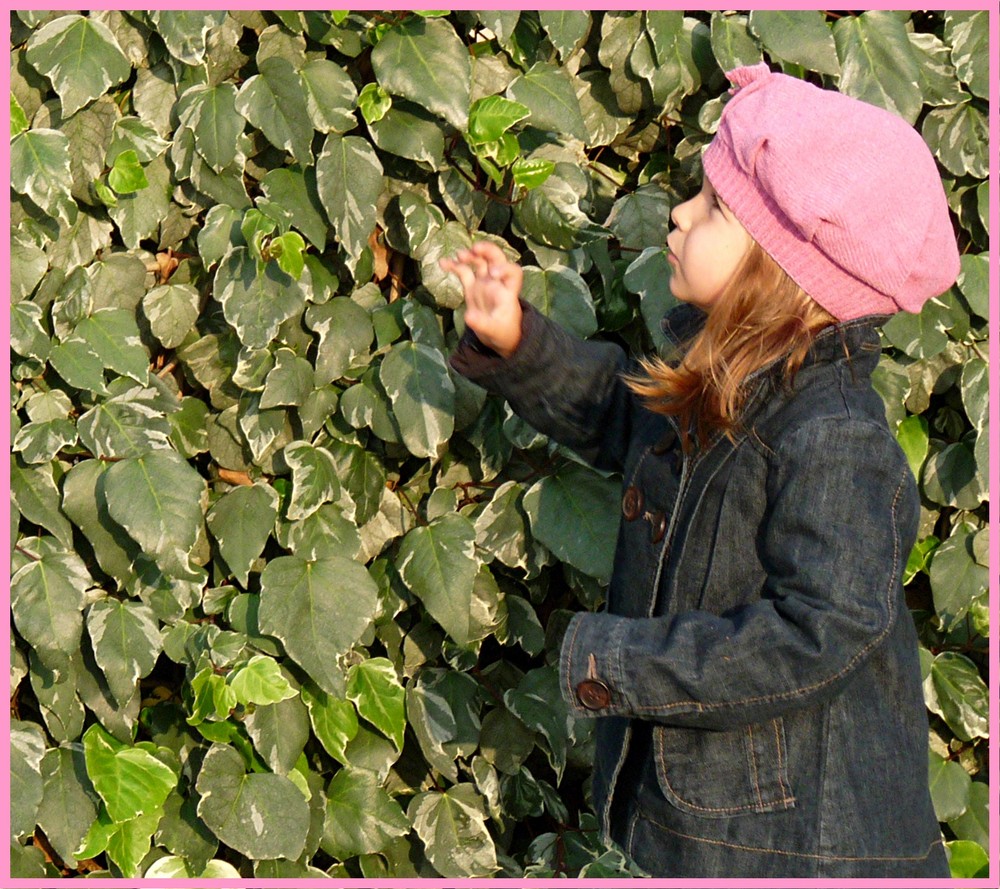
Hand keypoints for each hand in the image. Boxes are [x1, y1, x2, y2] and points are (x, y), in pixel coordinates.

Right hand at [440, 241, 522, 357]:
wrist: (497, 334)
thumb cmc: (502, 331)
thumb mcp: (494, 331)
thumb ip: (483, 324)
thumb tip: (469, 316)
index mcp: (508, 290)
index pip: (513, 272)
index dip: (505, 268)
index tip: (494, 272)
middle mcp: (497, 282)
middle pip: (497, 259)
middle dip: (487, 250)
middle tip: (475, 249)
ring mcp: (484, 282)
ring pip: (480, 261)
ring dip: (470, 256)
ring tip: (459, 255)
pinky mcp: (472, 287)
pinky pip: (463, 272)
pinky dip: (454, 266)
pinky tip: (443, 262)